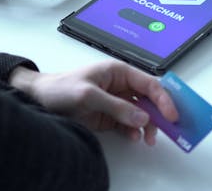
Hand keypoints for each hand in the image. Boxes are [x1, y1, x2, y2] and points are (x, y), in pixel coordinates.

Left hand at [9, 60, 177, 144]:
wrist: (39, 101)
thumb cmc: (60, 88)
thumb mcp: (88, 95)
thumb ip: (116, 106)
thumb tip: (142, 117)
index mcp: (119, 72)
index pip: (149, 84)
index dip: (164, 99)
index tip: (172, 115)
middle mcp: (121, 86)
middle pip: (149, 99)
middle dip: (159, 114)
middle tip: (167, 130)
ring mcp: (116, 102)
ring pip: (142, 114)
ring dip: (148, 126)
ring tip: (148, 139)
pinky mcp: (109, 117)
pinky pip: (129, 124)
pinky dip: (135, 132)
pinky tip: (135, 138)